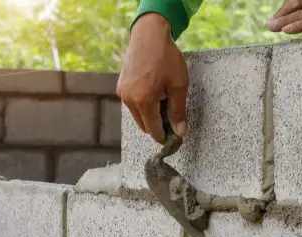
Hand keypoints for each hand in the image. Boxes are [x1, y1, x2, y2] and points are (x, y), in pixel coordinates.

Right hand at [117, 13, 188, 143]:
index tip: (175, 137)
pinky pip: (133, 104)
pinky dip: (143, 104)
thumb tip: (181, 132)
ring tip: (164, 99)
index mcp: (143, 101)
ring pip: (138, 115)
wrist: (149, 35)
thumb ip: (178, 112)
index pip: (153, 130)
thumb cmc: (166, 58)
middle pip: (144, 125)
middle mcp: (129, 100)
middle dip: (158, 125)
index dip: (165, 136)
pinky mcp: (120, 87)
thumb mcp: (179, 85)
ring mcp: (122, 93)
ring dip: (150, 114)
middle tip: (173, 116)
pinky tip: (154, 91)